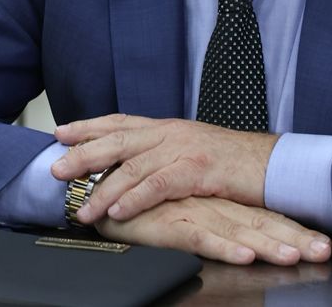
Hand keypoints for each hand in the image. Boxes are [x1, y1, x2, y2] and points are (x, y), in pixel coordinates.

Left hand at [53, 114, 275, 220]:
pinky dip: (134, 198)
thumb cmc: (235, 163)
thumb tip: (136, 163)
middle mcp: (171, 133)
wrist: (275, 164)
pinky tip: (117, 210)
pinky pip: (158, 185)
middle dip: (83, 154)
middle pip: (117, 140)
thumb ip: (165, 153)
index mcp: (168, 127)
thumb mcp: (194, 151)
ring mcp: (183, 149)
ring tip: (82, 206)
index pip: (120, 121)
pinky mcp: (198, 170)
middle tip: (55, 168)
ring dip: (103, 187)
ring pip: (132, 166)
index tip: (60, 132)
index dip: (88, 126)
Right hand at [98, 196, 331, 265]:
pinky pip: (200, 237)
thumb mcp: (183, 215)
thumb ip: (212, 224)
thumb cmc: (142, 206)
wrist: (101, 195)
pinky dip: (223, 247)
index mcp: (217, 202)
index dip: (294, 229)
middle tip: (323, 251)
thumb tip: (242, 241)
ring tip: (295, 256)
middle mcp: (210, 204)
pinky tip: (243, 255)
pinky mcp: (168, 222)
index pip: (262, 216)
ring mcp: (191, 211)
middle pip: (259, 222)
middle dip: (294, 237)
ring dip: (267, 243)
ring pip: (236, 230)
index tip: (324, 245)